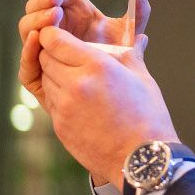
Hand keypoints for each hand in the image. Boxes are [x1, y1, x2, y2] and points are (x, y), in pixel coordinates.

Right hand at [18, 0, 148, 106]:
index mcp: (72, 12)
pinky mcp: (38, 72)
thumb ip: (138, 7)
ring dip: (37, 18)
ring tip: (55, 14)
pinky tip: (37, 36)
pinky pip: (27, 60)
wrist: (117, 93)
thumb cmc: (120, 57)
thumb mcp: (130, 30)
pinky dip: (28, 47)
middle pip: (36, 7)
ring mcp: (43, 48)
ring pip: (27, 29)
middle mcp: (54, 27)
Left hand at [37, 26, 178, 186]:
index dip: (53, 35)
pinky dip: (59, 95)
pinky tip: (78, 99)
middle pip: (45, 59)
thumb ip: (131, 55)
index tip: (59, 35)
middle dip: (53, 53)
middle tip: (68, 54)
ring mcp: (64, 107)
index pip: (55, 41)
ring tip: (77, 78)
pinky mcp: (59, 126)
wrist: (140, 159)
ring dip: (55, 75)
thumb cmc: (148, 117)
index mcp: (97, 66)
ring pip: (45, 80)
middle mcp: (75, 83)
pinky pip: (50, 102)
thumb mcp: (142, 79)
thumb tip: (138, 38)